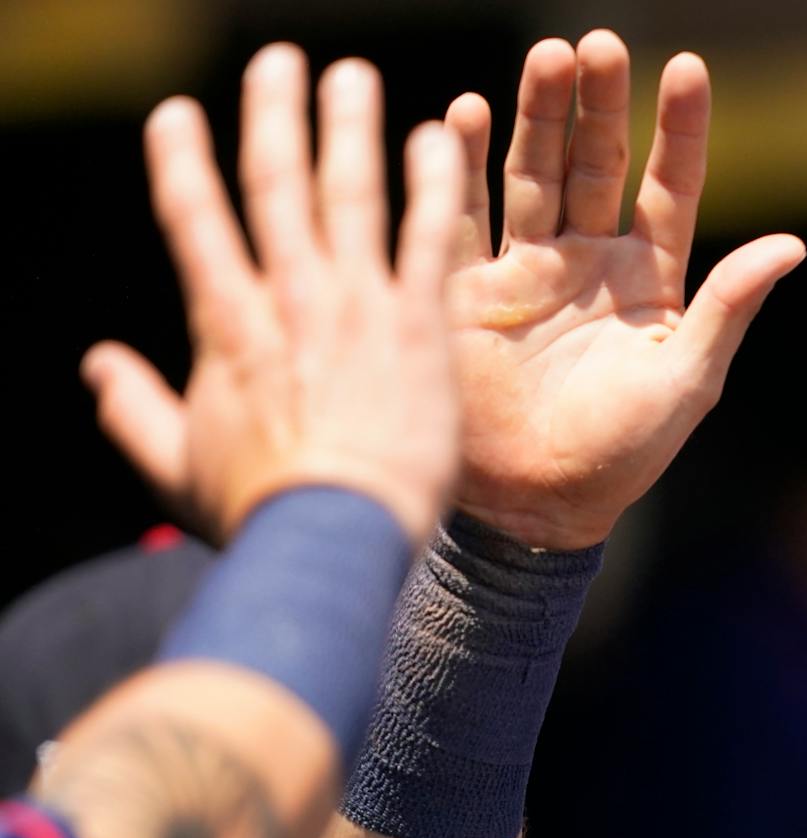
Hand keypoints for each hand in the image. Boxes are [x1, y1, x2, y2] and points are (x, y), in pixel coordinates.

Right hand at [81, 44, 465, 548]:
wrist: (332, 537)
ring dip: (349, 127)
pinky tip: (439, 137)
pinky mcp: (417, 327)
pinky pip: (427, 238)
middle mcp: (288, 299)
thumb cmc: (259, 513)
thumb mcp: (178, 467)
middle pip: (274, 186)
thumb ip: (134, 410)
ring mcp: (355, 307)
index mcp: (225, 325)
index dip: (181, 163)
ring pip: (349, 194)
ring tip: (350, 75)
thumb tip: (97, 368)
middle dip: (273, 117)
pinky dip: (431, 184)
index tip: (175, 115)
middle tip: (277, 61)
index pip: (194, 222)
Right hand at [438, 30, 805, 549]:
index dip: (678, 131)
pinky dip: (458, 164)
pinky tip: (458, 115)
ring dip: (535, 115)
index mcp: (650, 280)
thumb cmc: (623, 454)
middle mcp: (588, 261)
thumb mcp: (686, 381)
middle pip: (595, 162)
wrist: (534, 508)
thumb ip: (730, 307)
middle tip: (599, 44)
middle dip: (598, 104)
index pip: (668, 187)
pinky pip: (461, 213)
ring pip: (532, 172)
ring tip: (547, 57)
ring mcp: (526, 268)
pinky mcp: (465, 286)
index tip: (686, 67)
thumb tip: (793, 244)